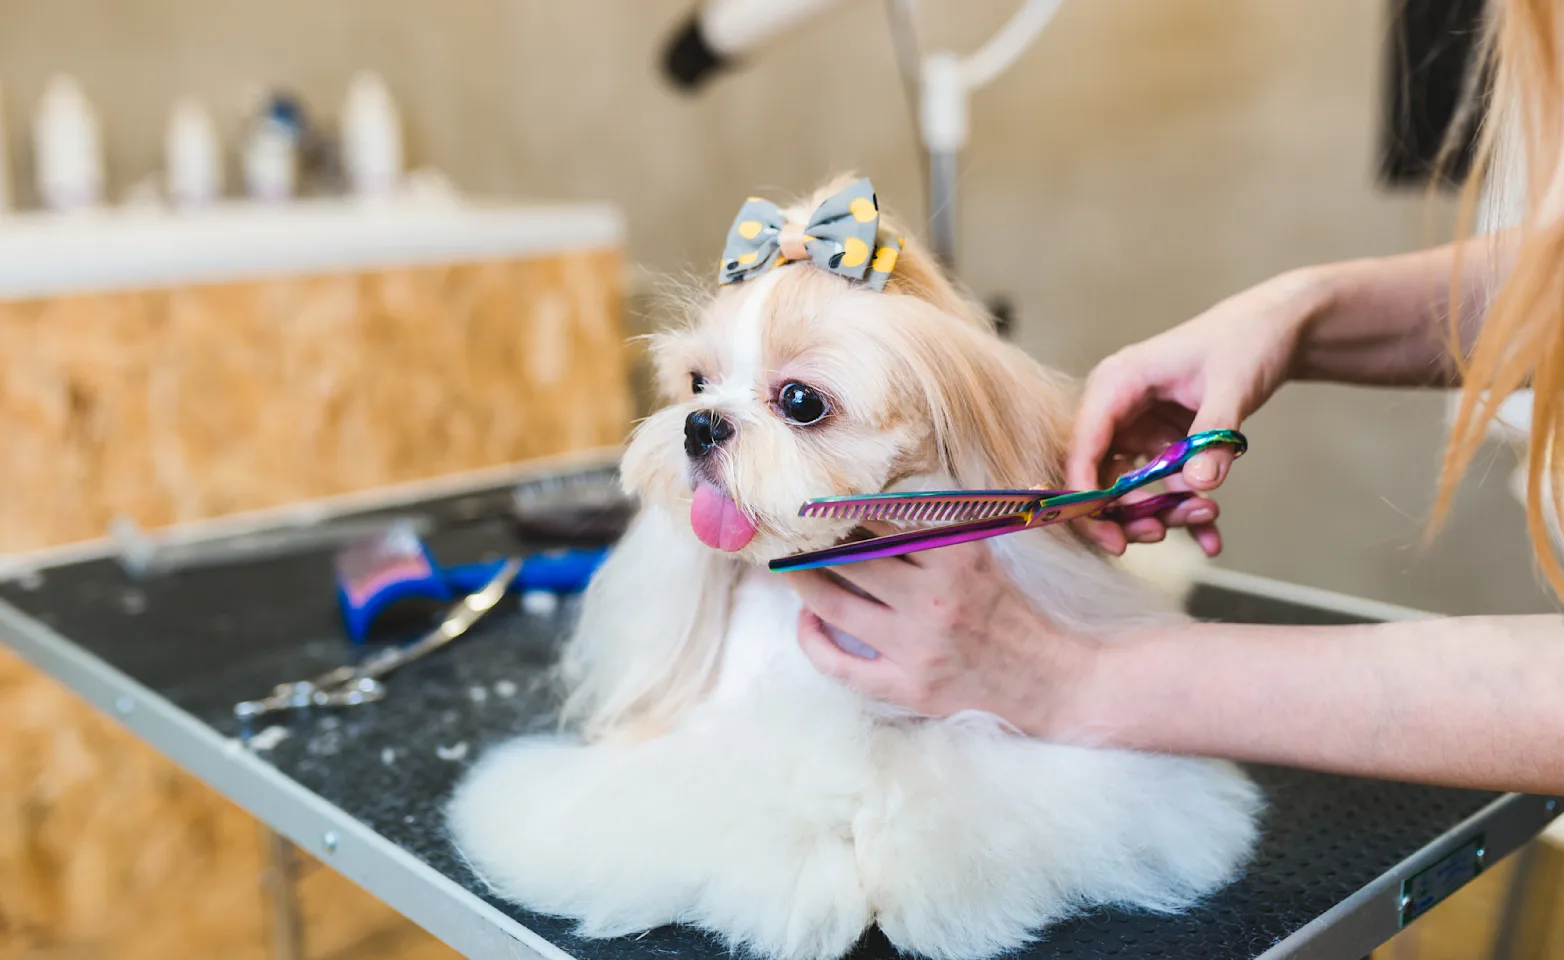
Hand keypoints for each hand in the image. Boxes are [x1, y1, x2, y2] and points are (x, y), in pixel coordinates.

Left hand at [786, 526, 1096, 732]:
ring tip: (788, 567)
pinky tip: (807, 621)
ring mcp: (916, 646)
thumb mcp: (991, 552)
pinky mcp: (907, 686)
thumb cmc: (1016, 612)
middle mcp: (932, 598)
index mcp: (956, 557)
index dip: (844, 509)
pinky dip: (813, 641)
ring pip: (835, 605)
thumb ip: (956, 519)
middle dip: (813, 541)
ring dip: (803, 582)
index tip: (821, 503)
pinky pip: (841, 665)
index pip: (882, 520)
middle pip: (849, 558)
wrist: (1051, 681)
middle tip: (791, 532)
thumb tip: (920, 494)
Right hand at [1068, 269, 1326, 555]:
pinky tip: (1211, 537)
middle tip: (1157, 535)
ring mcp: (1139, 427)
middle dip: (1124, 511)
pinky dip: (1184, 509)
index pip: (1084, 443)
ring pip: (1130, 487)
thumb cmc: (1246, 341)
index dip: (1086, 490)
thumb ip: (1213, 434)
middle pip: (1100, 473)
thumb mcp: (1233, 386)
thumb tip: (1200, 484)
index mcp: (1118, 382)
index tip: (1108, 530)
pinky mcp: (1161, 442)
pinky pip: (1162, 485)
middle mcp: (1118, 407)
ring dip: (1161, 512)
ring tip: (1207, 518)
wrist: (1275, 329)